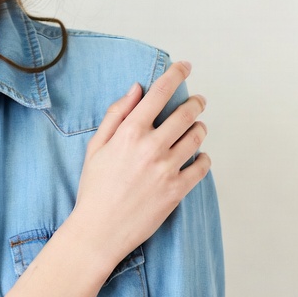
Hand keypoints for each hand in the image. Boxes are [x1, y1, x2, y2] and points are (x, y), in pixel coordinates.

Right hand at [71, 61, 209, 273]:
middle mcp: (151, 147)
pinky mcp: (178, 190)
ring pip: (197, 137)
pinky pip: (202, 166)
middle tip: (197, 101)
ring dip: (200, 128)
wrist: (99, 230)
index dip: (175, 74)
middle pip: (186, 113)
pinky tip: (197, 157)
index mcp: (130, 132)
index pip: (159, 93)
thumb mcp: (96, 146)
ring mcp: (167, 169)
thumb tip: (136, 89)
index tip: (185, 66)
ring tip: (196, 128)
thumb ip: (116, 114)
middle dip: (195, 102)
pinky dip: (203, 158)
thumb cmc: (94, 187)